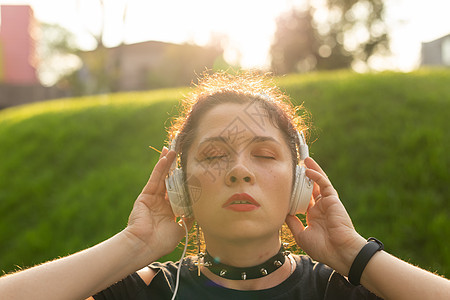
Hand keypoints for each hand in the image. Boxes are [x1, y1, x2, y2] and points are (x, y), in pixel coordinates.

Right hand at [124, 147, 191, 261]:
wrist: (144, 246)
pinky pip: (155, 178)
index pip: (180, 193)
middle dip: (177, 169)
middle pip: (171, 182)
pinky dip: (160, 167)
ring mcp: (153, 198)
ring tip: (173, 149)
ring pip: (163, 177)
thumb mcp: (181, 229)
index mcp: (170, 212)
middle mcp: (162, 203)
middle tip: (183, 155)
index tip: (194, 173)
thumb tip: (199, 207)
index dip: (186, 183)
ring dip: (168, 163)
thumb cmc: (162, 241)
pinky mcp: (146, 195)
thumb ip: (189, 217)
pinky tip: (165, 157)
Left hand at [285, 157, 365, 274]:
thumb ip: (293, 223)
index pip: (302, 200)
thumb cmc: (323, 248)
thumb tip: (283, 213)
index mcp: (313, 217)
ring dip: (311, 171)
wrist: (340, 252)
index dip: (295, 192)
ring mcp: (327, 203)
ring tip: (304, 160)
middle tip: (294, 168)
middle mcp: (320, 208)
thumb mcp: (302, 236)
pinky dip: (317, 176)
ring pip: (318, 183)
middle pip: (310, 188)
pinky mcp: (333, 199)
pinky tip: (308, 171)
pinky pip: (324, 184)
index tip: (285, 184)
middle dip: (303, 178)